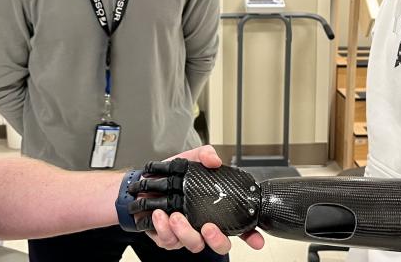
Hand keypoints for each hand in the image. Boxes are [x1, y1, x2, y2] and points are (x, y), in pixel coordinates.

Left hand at [138, 146, 265, 253]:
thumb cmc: (171, 176)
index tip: (256, 240)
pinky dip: (164, 228)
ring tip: (175, 216)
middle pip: (220, 244)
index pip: (239, 226)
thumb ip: (205, 155)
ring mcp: (186, 233)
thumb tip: (214, 160)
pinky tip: (159, 215)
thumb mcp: (190, 159)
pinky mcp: (167, 237)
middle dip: (217, 240)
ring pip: (194, 244)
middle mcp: (203, 225)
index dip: (251, 235)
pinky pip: (169, 241)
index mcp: (214, 210)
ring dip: (185, 232)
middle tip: (208, 228)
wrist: (144, 184)